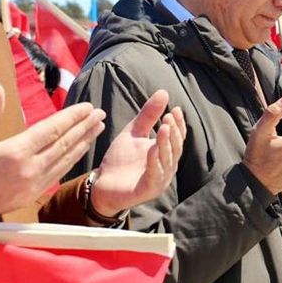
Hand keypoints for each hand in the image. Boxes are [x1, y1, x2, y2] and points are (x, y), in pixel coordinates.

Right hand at [0, 83, 105, 237]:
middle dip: (84, 127)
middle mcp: (28, 170)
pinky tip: (78, 152)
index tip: (88, 106)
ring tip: (97, 129)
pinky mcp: (30, 196)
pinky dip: (71, 161)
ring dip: (83, 143)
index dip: (72, 117)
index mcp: (14, 153)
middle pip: (64, 144)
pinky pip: (57, 175)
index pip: (52, 130)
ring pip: (65, 161)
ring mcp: (31, 186)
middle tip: (101, 114)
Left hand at [89, 90, 186, 217]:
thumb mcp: (134, 132)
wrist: (103, 184)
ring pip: (167, 160)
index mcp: (165, 154)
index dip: (179, 124)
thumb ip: (148, 115)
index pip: (178, 137)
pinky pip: (154, 175)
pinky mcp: (148, 190)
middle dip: (174, 133)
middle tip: (169, 117)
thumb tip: (164, 92)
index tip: (175, 109)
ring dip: (166, 144)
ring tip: (164, 128)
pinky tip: (152, 149)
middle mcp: (166, 167)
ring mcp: (159, 180)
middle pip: (175, 148)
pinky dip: (154, 162)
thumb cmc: (121, 159)